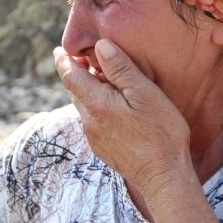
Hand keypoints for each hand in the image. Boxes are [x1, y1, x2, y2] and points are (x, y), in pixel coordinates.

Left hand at [53, 39, 190, 193]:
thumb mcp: (145, 93)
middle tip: (81, 60)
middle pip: (74, 92)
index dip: (64, 61)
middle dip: (75, 74)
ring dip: (86, 91)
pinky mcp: (103, 149)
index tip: (59, 50)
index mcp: (96, 104)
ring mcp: (94, 138)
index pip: (70, 76)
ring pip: (83, 107)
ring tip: (98, 80)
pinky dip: (96, 108)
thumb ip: (121, 69)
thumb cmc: (161, 132)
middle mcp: (89, 122)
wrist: (163, 176)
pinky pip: (92, 122)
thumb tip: (100, 46)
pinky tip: (111, 107)